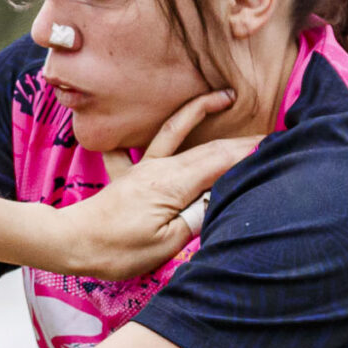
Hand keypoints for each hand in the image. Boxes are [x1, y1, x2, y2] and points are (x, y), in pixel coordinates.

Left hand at [49, 92, 257, 281]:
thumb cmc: (117, 250)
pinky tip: (155, 121)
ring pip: (178, 134)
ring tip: (223, 96)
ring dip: (201, 113)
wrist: (70, 243)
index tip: (277, 146)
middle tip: (272, 132)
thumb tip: (222, 200)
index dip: (250, 154)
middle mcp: (160, 168)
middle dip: (241, 139)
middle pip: (208, 148)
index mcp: (172, 184)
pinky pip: (144, 145)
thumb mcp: (165, 244)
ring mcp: (143, 167)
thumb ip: (197, 219)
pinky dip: (157, 132)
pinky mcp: (130, 174)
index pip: (222, 163)